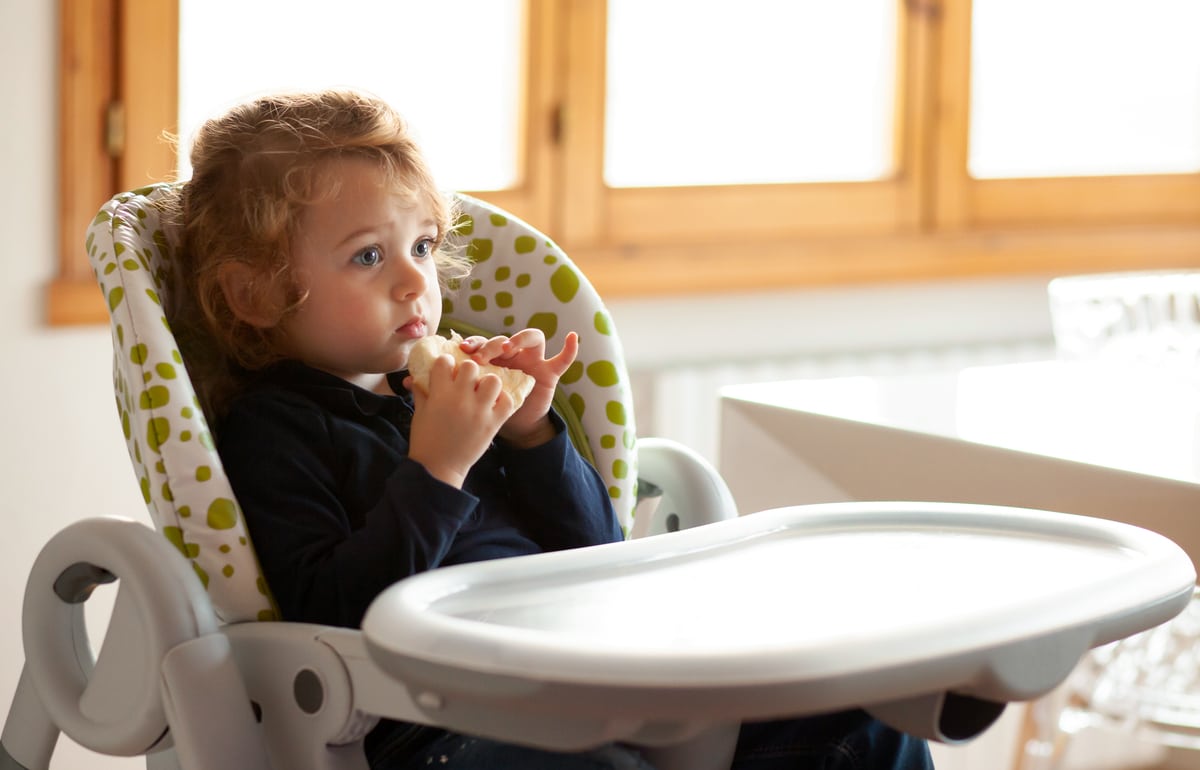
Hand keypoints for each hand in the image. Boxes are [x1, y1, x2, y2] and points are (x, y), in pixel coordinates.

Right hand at [404, 353, 518, 487]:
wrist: (438, 467)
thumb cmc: (425, 439)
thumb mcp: (420, 412)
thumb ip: (420, 392)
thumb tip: (414, 378)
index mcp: (439, 393)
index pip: (445, 362)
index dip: (445, 364)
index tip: (446, 371)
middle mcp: (460, 398)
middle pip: (471, 366)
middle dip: (468, 371)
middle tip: (466, 382)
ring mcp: (479, 411)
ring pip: (493, 380)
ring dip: (488, 384)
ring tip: (482, 393)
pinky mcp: (493, 423)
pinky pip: (507, 401)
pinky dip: (502, 401)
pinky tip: (493, 405)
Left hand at [459, 329, 578, 447]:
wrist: (513, 427)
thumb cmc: (490, 408)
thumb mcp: (473, 395)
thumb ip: (456, 382)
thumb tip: (421, 376)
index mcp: (493, 357)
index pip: (484, 341)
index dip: (474, 343)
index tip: (463, 350)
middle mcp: (513, 355)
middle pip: (505, 339)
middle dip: (492, 344)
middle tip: (481, 357)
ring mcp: (533, 361)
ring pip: (532, 338)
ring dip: (519, 338)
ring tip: (508, 348)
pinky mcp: (549, 373)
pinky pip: (562, 360)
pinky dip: (569, 350)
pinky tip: (572, 337)